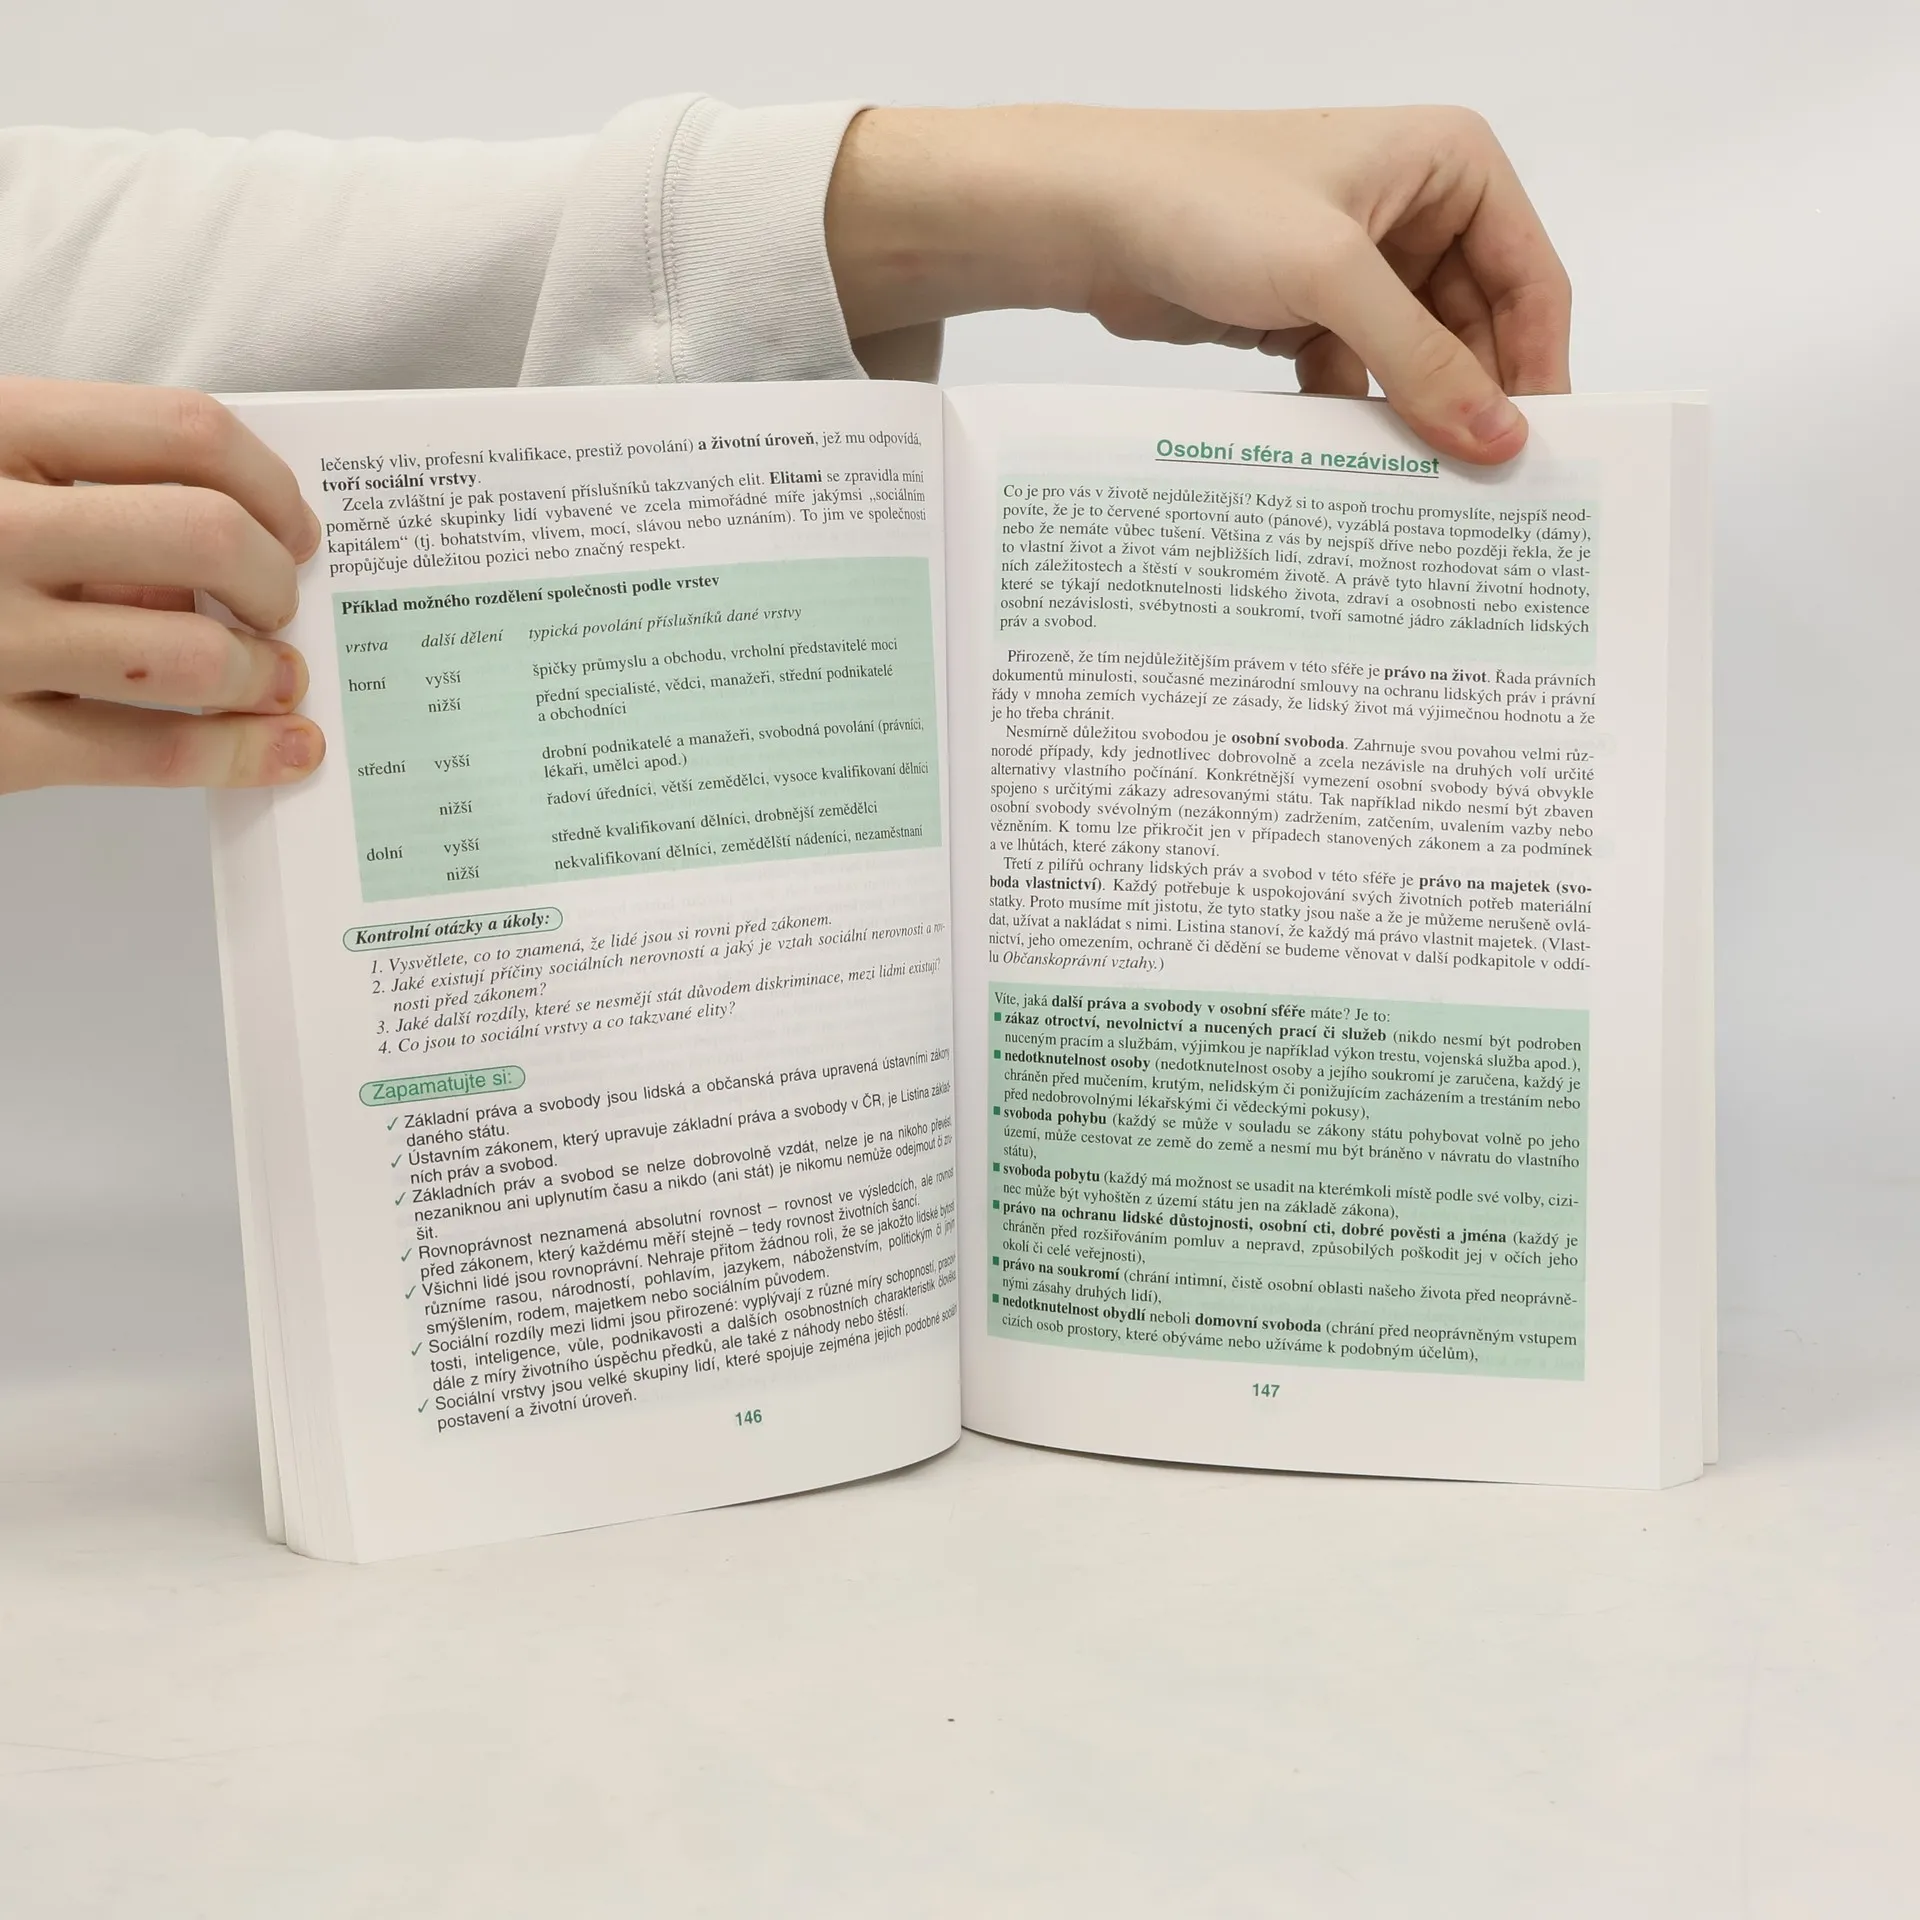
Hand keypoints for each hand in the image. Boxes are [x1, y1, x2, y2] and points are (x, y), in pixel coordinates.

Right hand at [0, 379, 324, 794]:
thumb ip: (84, 489)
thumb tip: (230, 545)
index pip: (182, 429)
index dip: (270, 482)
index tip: (295, 526)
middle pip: (209, 537)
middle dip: (275, 578)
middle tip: (280, 605)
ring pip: (195, 656)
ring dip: (265, 672)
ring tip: (275, 677)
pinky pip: (154, 751)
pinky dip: (242, 754)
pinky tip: (282, 749)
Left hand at [828, 105, 1570, 462]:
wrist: (1087, 218)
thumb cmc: (1208, 203)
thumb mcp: (1333, 278)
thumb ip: (1422, 362)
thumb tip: (1501, 439)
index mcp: (1452, 165)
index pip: (1532, 281)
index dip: (1538, 370)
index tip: (1534, 455)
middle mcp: (1415, 209)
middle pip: (1478, 331)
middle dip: (1474, 406)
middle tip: (1479, 496)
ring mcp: (1358, 265)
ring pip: (1416, 362)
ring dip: (1416, 423)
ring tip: (1427, 499)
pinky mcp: (1306, 312)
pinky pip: (1359, 380)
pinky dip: (1360, 424)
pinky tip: (1362, 478)